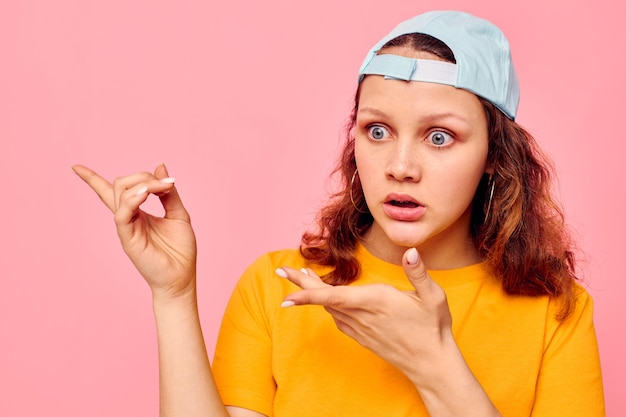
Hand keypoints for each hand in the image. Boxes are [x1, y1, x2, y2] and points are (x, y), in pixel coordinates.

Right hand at [73, 164, 196, 299]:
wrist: (181, 278)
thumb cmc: (180, 251)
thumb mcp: (179, 214)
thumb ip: (169, 193)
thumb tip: (160, 167)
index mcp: (138, 213)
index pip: (111, 192)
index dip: (92, 179)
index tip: (76, 167)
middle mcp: (129, 218)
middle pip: (119, 186)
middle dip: (141, 176)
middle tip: (166, 185)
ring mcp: (126, 228)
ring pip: (120, 195)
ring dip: (142, 184)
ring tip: (161, 188)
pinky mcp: (128, 239)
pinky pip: (122, 214)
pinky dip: (133, 200)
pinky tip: (146, 194)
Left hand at [277, 247, 453, 380]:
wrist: (431, 364)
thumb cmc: (432, 328)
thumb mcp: (433, 297)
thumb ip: (418, 273)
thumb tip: (411, 251)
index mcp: (375, 301)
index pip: (333, 297)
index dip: (308, 294)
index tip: (287, 295)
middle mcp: (362, 315)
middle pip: (324, 299)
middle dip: (300, 284)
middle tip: (281, 271)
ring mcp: (360, 328)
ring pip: (329, 307)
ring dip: (313, 292)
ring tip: (302, 275)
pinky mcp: (362, 336)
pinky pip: (338, 318)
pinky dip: (327, 304)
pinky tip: (326, 297)